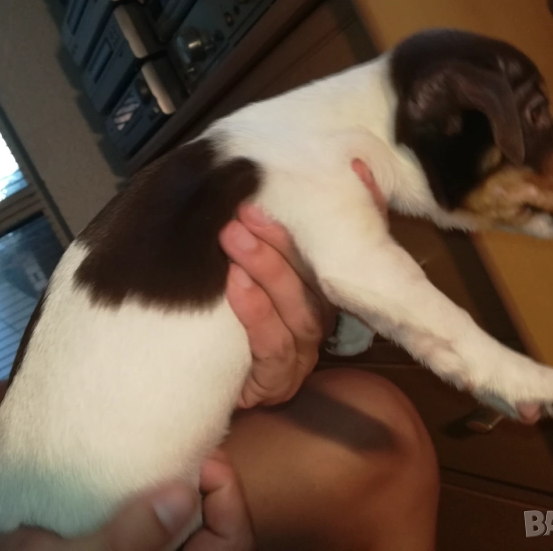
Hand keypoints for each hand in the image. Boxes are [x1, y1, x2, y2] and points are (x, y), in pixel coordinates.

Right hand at [0, 452, 252, 550]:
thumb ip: (134, 537)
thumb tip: (183, 497)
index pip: (230, 543)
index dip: (228, 502)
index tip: (205, 460)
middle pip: (211, 529)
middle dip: (208, 487)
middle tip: (190, 445)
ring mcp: (131, 550)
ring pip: (181, 520)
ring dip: (181, 485)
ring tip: (170, 447)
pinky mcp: (112, 538)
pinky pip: (149, 514)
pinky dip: (152, 488)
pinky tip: (140, 460)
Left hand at [220, 159, 386, 408]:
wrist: (188, 378)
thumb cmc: (219, 314)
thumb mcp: (234, 265)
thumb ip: (255, 231)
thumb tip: (264, 183)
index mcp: (319, 290)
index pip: (349, 249)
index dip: (364, 213)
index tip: (354, 170)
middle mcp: (318, 320)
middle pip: (318, 280)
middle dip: (283, 240)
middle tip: (247, 209)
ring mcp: (301, 354)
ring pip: (299, 312)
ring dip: (267, 270)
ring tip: (234, 237)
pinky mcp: (277, 381)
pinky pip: (274, 347)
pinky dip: (256, 313)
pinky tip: (234, 285)